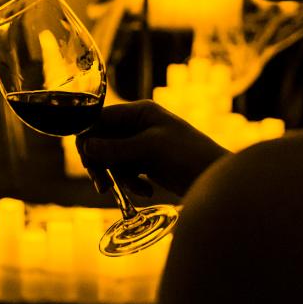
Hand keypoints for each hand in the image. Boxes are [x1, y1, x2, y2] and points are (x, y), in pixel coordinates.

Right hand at [76, 100, 229, 196]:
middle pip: (102, 142)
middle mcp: (138, 125)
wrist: (216, 178)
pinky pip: (126, 171)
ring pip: (112, 160)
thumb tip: (85, 146)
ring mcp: (142, 144)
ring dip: (119, 177)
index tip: (87, 161)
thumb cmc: (188, 155)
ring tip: (135, 191)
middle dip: (101, 164)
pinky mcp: (147, 162)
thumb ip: (116, 147)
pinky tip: (147, 191)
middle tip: (102, 185)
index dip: (89, 139)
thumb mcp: (150, 149)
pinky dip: (132, 183)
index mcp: (139, 112)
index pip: (100, 120)